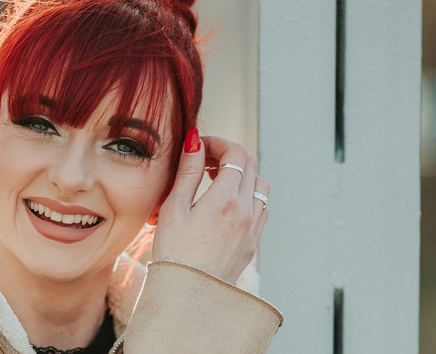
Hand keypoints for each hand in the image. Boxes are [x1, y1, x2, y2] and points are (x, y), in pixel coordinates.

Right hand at [151, 131, 269, 282]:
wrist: (188, 294)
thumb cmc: (174, 253)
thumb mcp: (174, 207)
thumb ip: (189, 171)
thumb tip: (195, 141)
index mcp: (225, 199)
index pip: (235, 154)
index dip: (218, 142)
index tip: (200, 145)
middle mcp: (245, 211)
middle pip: (250, 165)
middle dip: (228, 155)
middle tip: (204, 159)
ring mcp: (253, 228)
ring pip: (260, 186)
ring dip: (241, 175)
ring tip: (216, 181)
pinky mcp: (253, 242)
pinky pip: (260, 208)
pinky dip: (247, 196)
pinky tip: (225, 204)